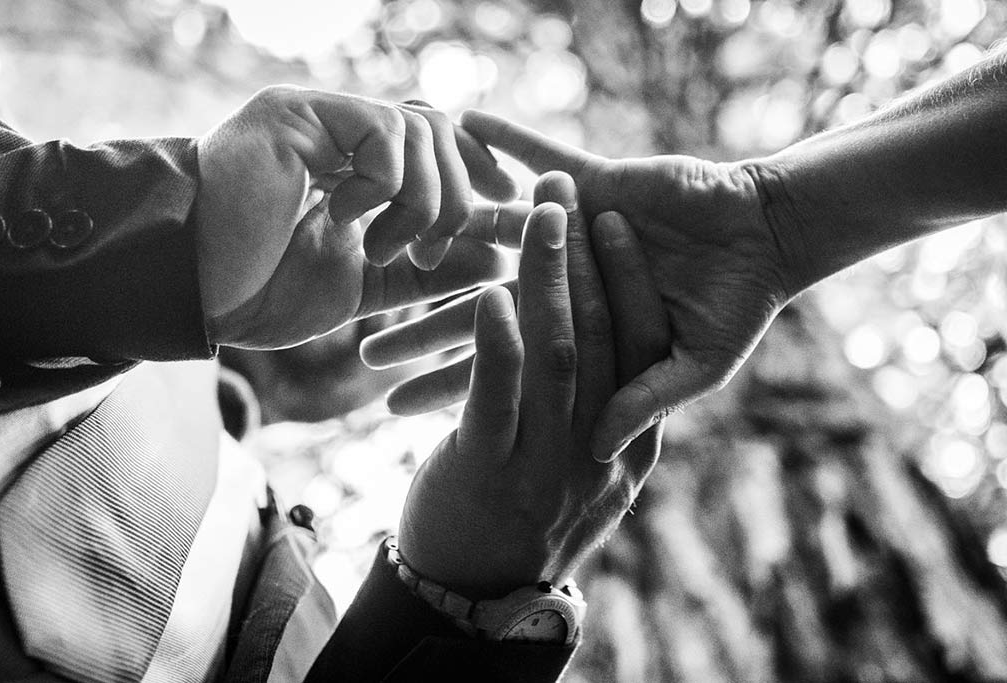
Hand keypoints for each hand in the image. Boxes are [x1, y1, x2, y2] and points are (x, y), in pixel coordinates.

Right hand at [195, 87, 517, 347]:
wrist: (195, 295)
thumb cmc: (264, 292)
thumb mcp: (366, 287)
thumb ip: (426, 270)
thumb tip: (496, 256)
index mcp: (357, 166)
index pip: (436, 143)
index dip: (477, 170)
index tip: (506, 206)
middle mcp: (341, 133)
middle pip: (438, 132)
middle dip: (455, 197)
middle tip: (431, 253)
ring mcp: (318, 118)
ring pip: (417, 129)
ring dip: (419, 200)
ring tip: (382, 248)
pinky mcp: (297, 113)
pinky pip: (381, 132)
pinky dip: (381, 187)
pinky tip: (341, 218)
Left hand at [364, 111, 789, 460]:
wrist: (773, 235)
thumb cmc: (740, 308)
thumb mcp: (697, 365)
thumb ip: (644, 398)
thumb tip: (598, 448)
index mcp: (584, 332)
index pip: (507, 365)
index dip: (454, 383)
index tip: (396, 402)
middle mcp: (569, 281)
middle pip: (485, 308)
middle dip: (426, 328)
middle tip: (366, 347)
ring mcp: (578, 230)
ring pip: (495, 236)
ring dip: (442, 234)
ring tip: (382, 247)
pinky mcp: (597, 179)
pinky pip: (542, 155)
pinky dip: (507, 137)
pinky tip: (458, 123)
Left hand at [398, 173, 665, 597]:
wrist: (474, 599)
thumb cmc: (528, 526)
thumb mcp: (586, 479)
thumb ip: (611, 423)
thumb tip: (626, 373)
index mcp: (625, 448)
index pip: (639, 354)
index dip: (629, 286)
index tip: (617, 227)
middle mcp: (592, 452)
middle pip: (599, 339)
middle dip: (587, 263)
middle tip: (573, 200)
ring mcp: (541, 461)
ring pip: (553, 353)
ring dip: (546, 277)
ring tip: (540, 216)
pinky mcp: (484, 466)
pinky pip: (494, 391)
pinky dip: (494, 336)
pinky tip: (490, 290)